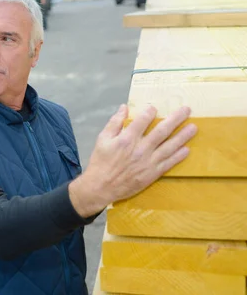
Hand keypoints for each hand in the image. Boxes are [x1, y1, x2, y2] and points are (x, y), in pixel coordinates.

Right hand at [69, 104, 197, 217]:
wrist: (101, 187)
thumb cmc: (100, 161)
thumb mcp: (102, 139)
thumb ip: (114, 122)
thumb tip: (124, 107)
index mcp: (126, 139)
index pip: (143, 121)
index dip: (150, 112)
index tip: (155, 107)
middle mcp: (140, 149)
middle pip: (162, 131)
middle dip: (175, 119)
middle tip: (186, 110)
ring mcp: (148, 162)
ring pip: (169, 146)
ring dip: (183, 136)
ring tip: (194, 127)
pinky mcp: (152, 173)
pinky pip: (169, 163)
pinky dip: (178, 156)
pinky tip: (187, 149)